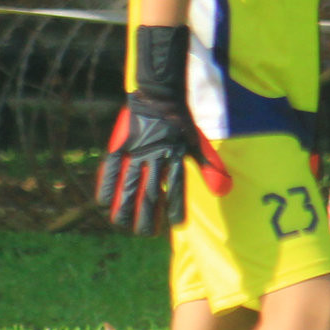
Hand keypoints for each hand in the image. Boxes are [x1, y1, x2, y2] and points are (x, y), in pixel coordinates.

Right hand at [96, 94, 229, 234]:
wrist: (159, 96)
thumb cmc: (181, 123)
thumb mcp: (197, 143)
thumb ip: (208, 167)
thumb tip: (224, 190)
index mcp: (175, 155)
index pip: (176, 186)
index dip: (175, 206)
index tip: (177, 225)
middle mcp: (155, 155)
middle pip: (150, 191)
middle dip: (147, 215)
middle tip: (146, 233)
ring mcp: (136, 150)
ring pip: (130, 184)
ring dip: (126, 206)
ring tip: (124, 225)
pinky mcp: (121, 145)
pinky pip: (111, 168)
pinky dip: (107, 185)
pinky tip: (104, 203)